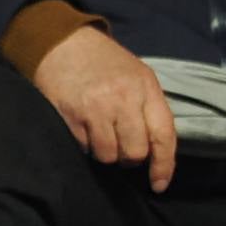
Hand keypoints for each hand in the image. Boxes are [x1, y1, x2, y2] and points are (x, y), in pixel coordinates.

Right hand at [32, 24, 175, 191]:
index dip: (163, 165)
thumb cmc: (104, 62)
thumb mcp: (138, 76)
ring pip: (108, 154)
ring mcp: (94, 108)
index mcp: (145, 88)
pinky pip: (84, 147)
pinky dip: (86, 146)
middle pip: (135, 151)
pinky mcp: (69, 115)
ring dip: (106, 154)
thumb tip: (153, 148)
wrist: (62, 42)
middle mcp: (122, 99)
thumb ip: (149, 107)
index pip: (163, 136)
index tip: (159, 183)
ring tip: (102, 139)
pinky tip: (84, 131)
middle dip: (130, 158)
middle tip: (123, 150)